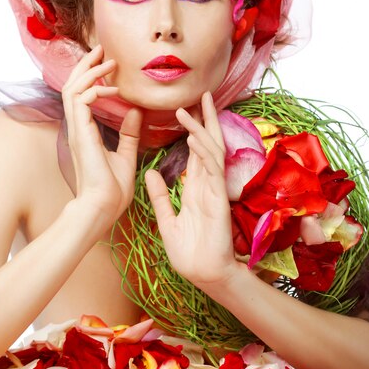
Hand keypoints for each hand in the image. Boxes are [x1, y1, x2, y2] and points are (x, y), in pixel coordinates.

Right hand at [62, 45, 142, 228]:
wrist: (104, 208)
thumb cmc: (112, 189)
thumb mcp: (125, 155)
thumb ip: (128, 134)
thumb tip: (134, 112)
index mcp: (85, 132)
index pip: (82, 95)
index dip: (92, 77)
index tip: (108, 66)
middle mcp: (77, 128)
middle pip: (72, 85)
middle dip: (86, 65)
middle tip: (101, 50)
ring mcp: (77, 130)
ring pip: (72, 88)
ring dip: (89, 71)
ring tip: (107, 60)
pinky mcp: (81, 133)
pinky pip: (81, 100)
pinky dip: (95, 88)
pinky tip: (113, 88)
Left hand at [145, 92, 237, 289]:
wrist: (203, 274)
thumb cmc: (189, 252)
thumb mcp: (168, 220)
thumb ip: (160, 196)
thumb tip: (150, 172)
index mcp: (196, 187)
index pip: (197, 151)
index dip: (195, 128)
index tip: (189, 108)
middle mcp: (207, 184)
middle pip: (209, 144)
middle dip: (207, 119)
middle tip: (204, 94)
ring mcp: (215, 190)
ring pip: (211, 151)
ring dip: (201, 129)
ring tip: (188, 110)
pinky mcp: (218, 199)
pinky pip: (212, 170)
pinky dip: (204, 152)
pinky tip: (194, 138)